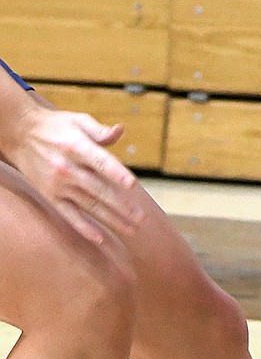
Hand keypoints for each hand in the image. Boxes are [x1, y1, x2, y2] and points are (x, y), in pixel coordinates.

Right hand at [7, 105, 143, 242]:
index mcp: (76, 146)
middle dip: (121, 205)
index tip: (132, 185)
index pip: (100, 162)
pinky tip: (99, 238)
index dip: (116, 173)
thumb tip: (120, 130)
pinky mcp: (51, 196)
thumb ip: (100, 131)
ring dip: (111, 219)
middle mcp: (67, 168)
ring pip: (89, 205)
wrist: (21, 135)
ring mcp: (58, 185)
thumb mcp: (78, 120)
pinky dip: (83, 227)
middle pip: (98, 189)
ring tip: (131, 229)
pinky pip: (69, 215)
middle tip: (141, 217)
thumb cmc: (56, 127)